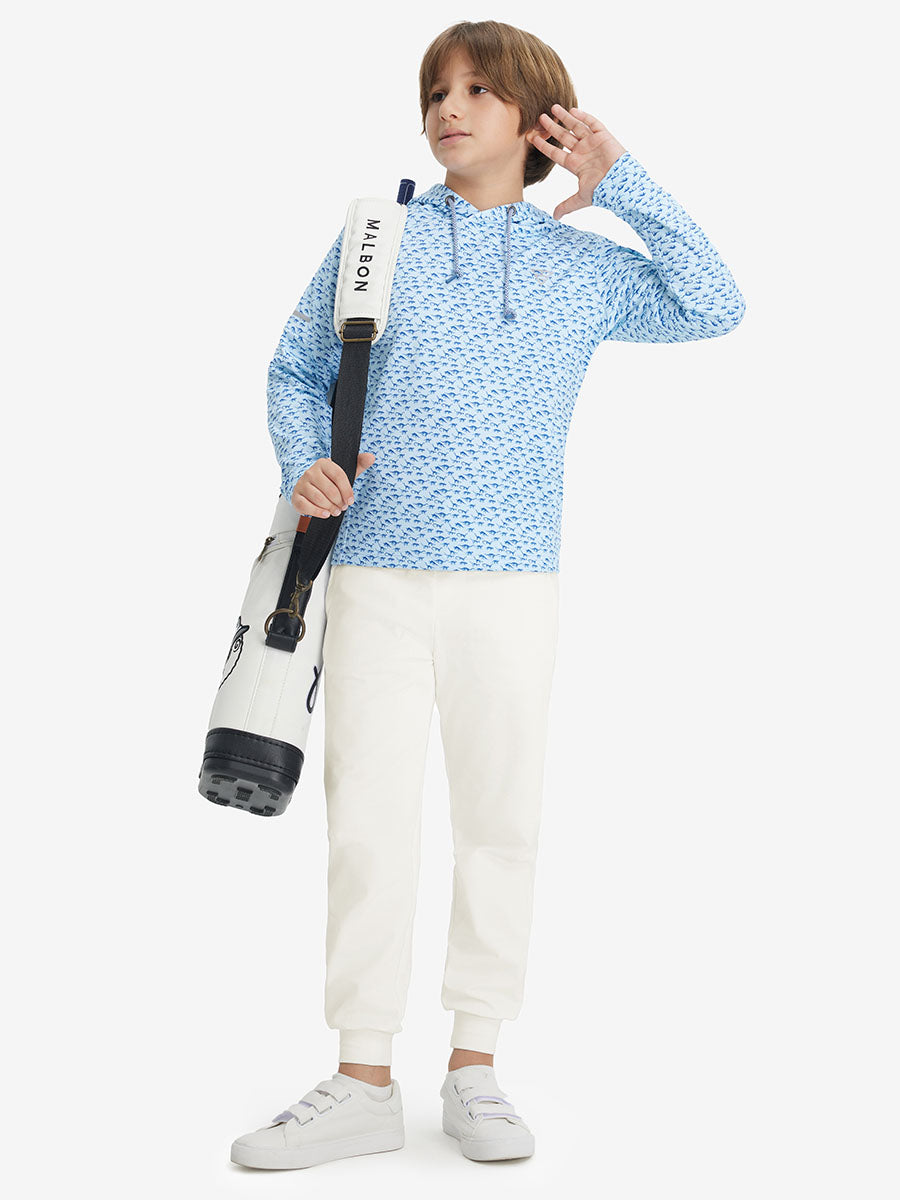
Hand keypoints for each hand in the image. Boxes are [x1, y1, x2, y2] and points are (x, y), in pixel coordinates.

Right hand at [291, 452, 374, 518]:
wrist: (309, 488)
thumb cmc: (329, 481)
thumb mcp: (345, 472)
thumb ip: (359, 464)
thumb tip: (371, 457)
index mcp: (323, 463)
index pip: (339, 476)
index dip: (347, 490)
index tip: (351, 500)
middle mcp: (310, 472)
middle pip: (330, 490)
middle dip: (339, 502)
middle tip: (343, 507)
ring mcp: (301, 484)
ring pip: (319, 499)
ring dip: (330, 508)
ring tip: (336, 511)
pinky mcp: (296, 496)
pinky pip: (306, 506)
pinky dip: (318, 512)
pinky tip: (325, 514)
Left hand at [525, 104, 626, 219]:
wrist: (621, 185)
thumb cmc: (603, 192)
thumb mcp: (581, 199)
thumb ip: (567, 205)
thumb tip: (555, 217)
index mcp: (575, 164)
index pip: (555, 153)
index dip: (544, 145)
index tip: (533, 138)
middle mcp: (582, 152)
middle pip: (563, 137)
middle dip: (552, 128)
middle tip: (540, 118)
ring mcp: (592, 143)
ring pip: (576, 127)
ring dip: (565, 117)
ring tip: (553, 107)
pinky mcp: (603, 136)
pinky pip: (592, 123)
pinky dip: (583, 117)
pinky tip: (572, 110)